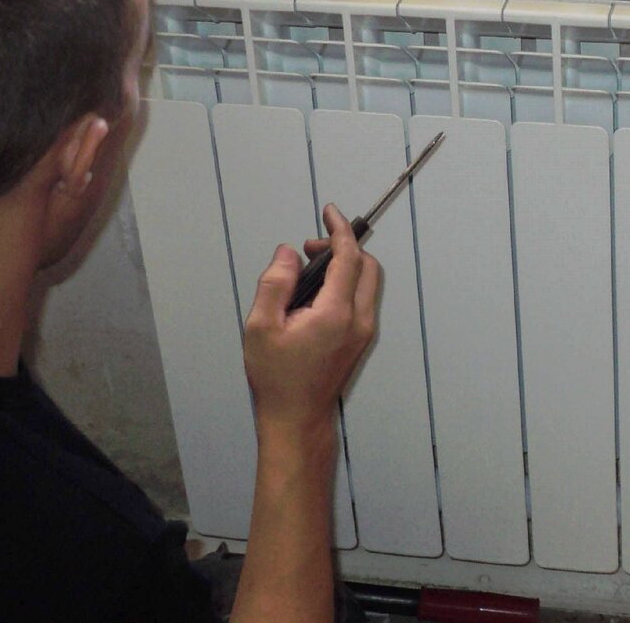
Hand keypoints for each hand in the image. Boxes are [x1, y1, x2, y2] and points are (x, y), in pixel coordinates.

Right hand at [242, 204, 379, 434]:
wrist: (297, 419)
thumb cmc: (276, 378)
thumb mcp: (261, 327)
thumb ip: (275, 283)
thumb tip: (288, 252)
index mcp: (336, 314)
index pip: (349, 258)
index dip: (339, 230)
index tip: (329, 211)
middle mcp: (359, 320)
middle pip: (368, 266)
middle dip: (344, 247)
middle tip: (310, 249)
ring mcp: (364, 332)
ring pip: (369, 283)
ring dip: (346, 266)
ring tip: (309, 271)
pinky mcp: (361, 340)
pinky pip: (363, 299)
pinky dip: (347, 283)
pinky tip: (316, 292)